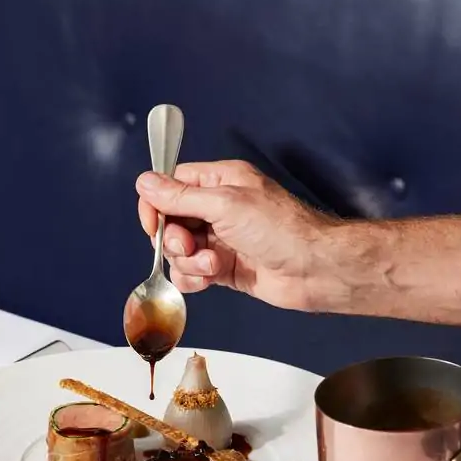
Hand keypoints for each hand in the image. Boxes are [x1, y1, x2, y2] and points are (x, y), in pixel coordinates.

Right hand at [136, 160, 333, 310]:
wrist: (313, 270)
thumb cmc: (282, 230)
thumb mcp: (225, 204)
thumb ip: (180, 197)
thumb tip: (146, 183)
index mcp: (220, 181)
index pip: (172, 185)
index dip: (156, 205)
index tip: (153, 224)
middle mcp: (218, 208)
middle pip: (171, 221)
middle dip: (174, 238)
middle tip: (190, 245)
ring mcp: (220, 239)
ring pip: (179, 250)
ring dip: (188, 261)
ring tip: (213, 264)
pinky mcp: (223, 267)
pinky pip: (191, 272)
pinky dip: (194, 278)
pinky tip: (210, 278)